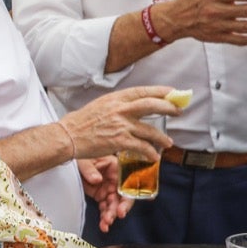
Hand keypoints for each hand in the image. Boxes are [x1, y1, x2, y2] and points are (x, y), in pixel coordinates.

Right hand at [61, 87, 177, 160]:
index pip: (142, 91)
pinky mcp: (119, 141)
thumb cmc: (80, 122)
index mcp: (115, 99)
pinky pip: (142, 147)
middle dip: (169, 108)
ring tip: (168, 142)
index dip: (160, 92)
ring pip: (150, 130)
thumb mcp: (100, 105)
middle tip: (178, 112)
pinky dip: (150, 152)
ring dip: (162, 137)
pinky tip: (153, 156)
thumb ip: (117, 105)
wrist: (68, 136)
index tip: (172, 93)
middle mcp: (120, 109)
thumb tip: (132, 107)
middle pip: (152, 105)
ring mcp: (121, 125)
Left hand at [77, 156, 131, 231]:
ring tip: (106, 224)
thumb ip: (90, 169)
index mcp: (117, 168)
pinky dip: (104, 217)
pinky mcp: (101, 195)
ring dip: (111, 215)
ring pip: (114, 205)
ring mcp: (109, 188)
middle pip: (123, 197)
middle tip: (117, 215)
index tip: (129, 203)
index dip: (133, 194)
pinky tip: (103, 225)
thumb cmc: (81, 152)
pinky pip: (105, 208)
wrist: (70, 155)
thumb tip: (97, 180)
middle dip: (121, 208)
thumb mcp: (84, 159)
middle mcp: (116, 180)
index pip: (129, 182)